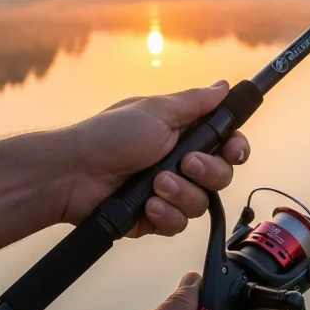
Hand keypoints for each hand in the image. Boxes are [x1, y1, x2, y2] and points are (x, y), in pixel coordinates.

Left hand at [61, 81, 249, 235]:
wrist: (73, 174)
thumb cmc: (109, 135)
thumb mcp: (156, 110)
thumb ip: (195, 102)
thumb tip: (223, 86)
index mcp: (184, 135)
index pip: (226, 144)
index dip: (236, 148)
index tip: (232, 149)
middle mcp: (181, 163)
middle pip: (221, 176)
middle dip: (208, 171)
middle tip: (185, 163)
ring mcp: (169, 192)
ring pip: (202, 203)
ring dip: (182, 193)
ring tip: (156, 185)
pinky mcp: (157, 217)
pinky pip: (179, 224)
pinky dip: (166, 214)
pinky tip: (148, 206)